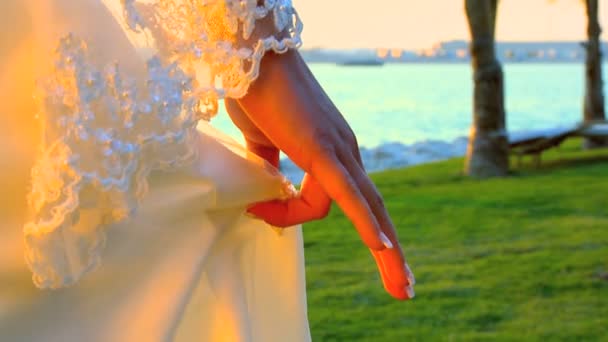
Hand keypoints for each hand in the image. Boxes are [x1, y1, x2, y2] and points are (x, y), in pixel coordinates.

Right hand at [227, 50, 414, 299]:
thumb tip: (265, 188)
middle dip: (391, 253)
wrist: (250, 55)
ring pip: (371, 209)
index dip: (287, 215)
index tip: (256, 211)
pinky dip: (365, 222)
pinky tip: (382, 248)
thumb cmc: (257, 94)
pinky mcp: (323, 147)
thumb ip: (271, 166)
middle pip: (375, 210)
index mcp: (333, 153)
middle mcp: (345, 152)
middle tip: (405, 289)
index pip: (321, 202)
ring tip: (402, 290)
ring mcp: (339, 149)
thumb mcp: (263, 142)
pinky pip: (347, 193)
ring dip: (388, 253)